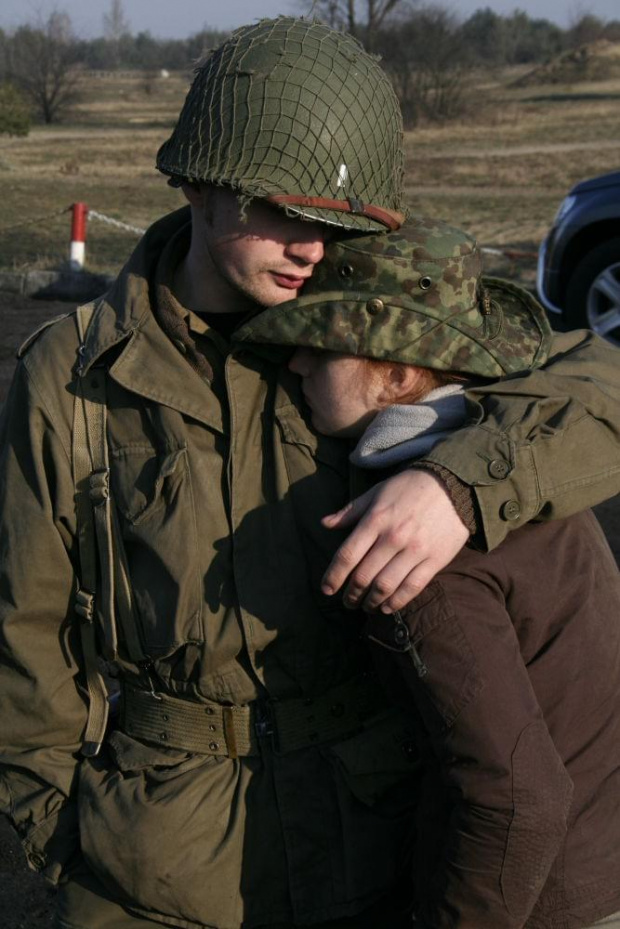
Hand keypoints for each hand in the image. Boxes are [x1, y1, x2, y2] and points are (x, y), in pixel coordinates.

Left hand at [321, 469, 468, 611]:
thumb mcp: (376, 492)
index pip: (347, 555)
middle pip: (364, 576)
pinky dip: (397, 602)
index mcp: (375, 520)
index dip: (333, 576)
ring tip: (366, 607)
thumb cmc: (409, 487)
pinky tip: (387, 607)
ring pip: (386, 586)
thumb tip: (324, 523)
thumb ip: (350, 511)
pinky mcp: (435, 560)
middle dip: (351, 594)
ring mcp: (415, 550)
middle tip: (347, 602)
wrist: (452, 485)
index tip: (326, 589)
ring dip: (371, 602)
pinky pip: (412, 588)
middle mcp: (393, 537)